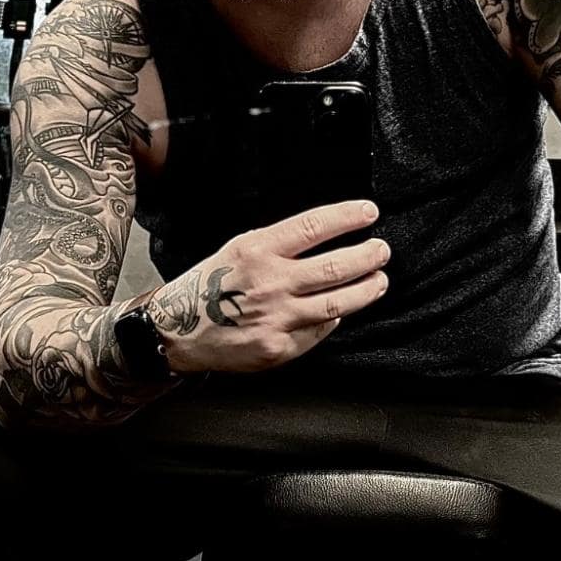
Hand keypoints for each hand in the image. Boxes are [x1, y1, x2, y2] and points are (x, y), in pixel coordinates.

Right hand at [147, 200, 389, 374]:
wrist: (178, 332)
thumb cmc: (210, 287)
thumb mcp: (238, 250)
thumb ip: (280, 246)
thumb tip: (327, 240)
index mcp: (257, 250)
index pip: (314, 227)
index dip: (348, 218)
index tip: (369, 213)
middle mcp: (269, 283)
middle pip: (334, 267)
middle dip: (367, 256)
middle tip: (381, 250)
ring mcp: (276, 318)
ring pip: (337, 303)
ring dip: (366, 290)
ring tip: (379, 280)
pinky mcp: (279, 347)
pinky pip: (319, 331)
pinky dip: (334, 319)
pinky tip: (342, 311)